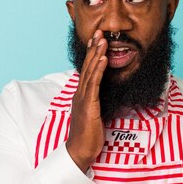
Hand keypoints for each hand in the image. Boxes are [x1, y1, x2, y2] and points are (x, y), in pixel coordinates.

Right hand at [66, 29, 107, 171]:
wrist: (79, 151)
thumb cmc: (88, 136)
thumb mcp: (94, 114)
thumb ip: (96, 102)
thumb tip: (103, 94)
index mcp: (82, 95)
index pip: (87, 70)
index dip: (91, 54)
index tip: (97, 40)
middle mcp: (80, 94)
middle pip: (87, 66)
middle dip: (93, 48)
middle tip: (99, 31)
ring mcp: (83, 99)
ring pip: (90, 72)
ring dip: (96, 54)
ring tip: (102, 39)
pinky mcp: (88, 106)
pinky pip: (94, 85)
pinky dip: (98, 70)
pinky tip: (103, 59)